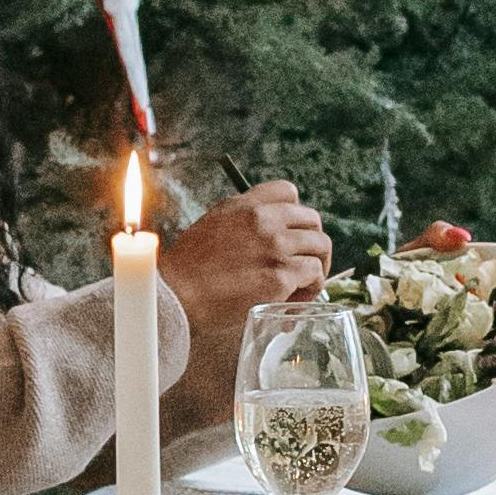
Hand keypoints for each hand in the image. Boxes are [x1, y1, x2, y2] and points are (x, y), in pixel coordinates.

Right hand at [158, 174, 334, 344]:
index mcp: (244, 205)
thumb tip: (267, 235)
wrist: (175, 296)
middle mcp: (263, 220)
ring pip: (320, 246)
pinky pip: (314, 275)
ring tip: (300, 287)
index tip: (290, 234)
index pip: (288, 192)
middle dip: (311, 243)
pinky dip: (310, 290)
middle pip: (312, 220)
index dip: (295, 214)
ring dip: (315, 267)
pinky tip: (294, 302)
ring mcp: (275, 247)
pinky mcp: (280, 276)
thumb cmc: (188, 271)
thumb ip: (240, 222)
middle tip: (303, 265)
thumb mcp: (211, 227)